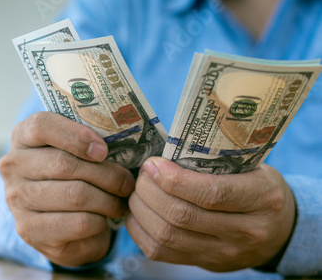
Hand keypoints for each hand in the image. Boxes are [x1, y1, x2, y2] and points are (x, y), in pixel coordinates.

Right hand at [0, 112, 134, 266]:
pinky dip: (100, 221)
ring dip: (108, 200)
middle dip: (106, 174)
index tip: (104, 150)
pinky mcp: (29, 230)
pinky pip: (78, 223)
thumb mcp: (75, 152)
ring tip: (121, 201)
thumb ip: (89, 140)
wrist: (58, 225)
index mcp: (22, 136)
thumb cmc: (73, 177)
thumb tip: (124, 140)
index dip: (76, 136)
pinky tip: (104, 220)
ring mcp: (16, 199)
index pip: (42, 126)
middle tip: (127, 182)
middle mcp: (12, 165)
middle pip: (65, 164)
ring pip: (76, 195)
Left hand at [126, 157, 295, 271]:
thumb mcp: (253, 167)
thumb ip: (216, 161)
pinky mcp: (205, 264)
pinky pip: (161, 252)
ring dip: (142, 210)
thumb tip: (164, 154)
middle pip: (182, 216)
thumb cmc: (259, 187)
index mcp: (262, 198)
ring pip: (167, 236)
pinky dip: (140, 230)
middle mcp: (246, 231)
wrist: (279, 231)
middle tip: (142, 174)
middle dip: (151, 191)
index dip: (174, 179)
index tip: (153, 163)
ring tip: (137, 191)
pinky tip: (137, 213)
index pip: (211, 193)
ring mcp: (224, 253)